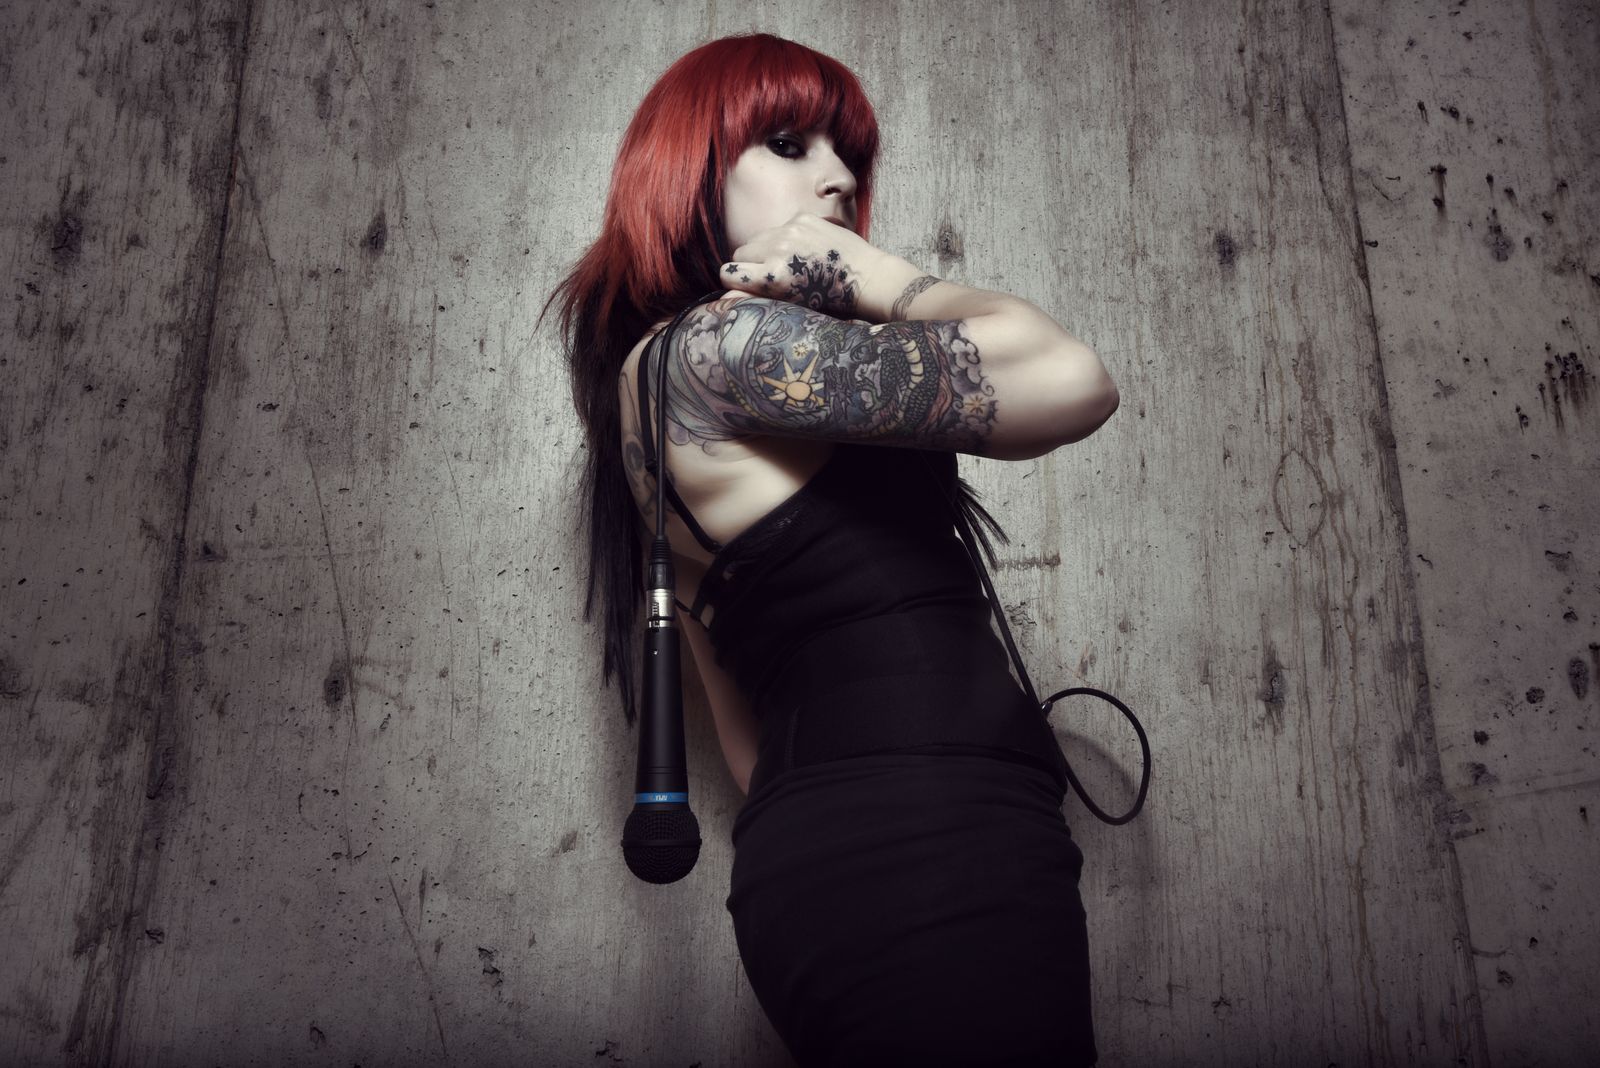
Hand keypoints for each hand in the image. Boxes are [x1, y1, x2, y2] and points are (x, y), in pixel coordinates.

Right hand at [722, 212, 888, 320]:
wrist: (867, 275)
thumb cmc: (830, 298)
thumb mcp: (791, 304)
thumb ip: (756, 297)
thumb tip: (724, 298)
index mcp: (773, 275)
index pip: (729, 272)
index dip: (736, 280)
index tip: (747, 285)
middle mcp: (777, 248)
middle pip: (739, 253)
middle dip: (749, 264)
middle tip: (771, 274)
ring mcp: (790, 229)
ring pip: (758, 238)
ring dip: (765, 249)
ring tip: (790, 262)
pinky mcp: (802, 217)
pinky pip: (779, 226)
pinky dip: (786, 236)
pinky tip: (806, 249)